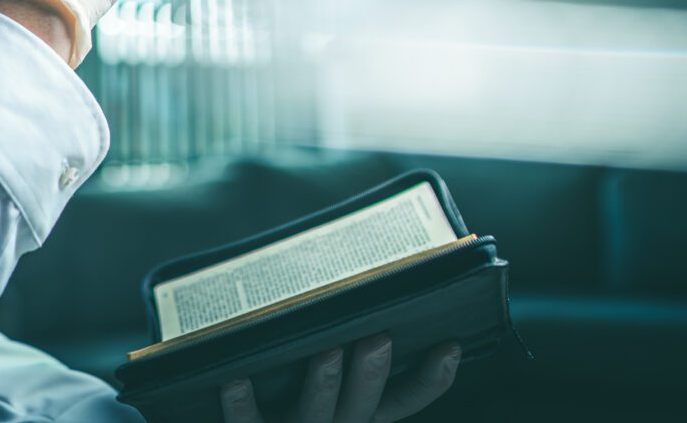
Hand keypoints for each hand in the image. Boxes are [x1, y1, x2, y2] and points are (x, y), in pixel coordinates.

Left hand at [219, 336, 459, 422]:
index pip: (405, 400)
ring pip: (315, 416)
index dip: (432, 380)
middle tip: (380, 337)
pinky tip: (236, 376)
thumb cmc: (288, 388)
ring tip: (328, 352)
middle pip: (362, 408)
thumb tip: (360, 277)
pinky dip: (242, 403)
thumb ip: (348, 339)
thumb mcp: (329, 374)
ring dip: (323, 385)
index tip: (451, 345)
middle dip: (372, 375)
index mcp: (360, 412)